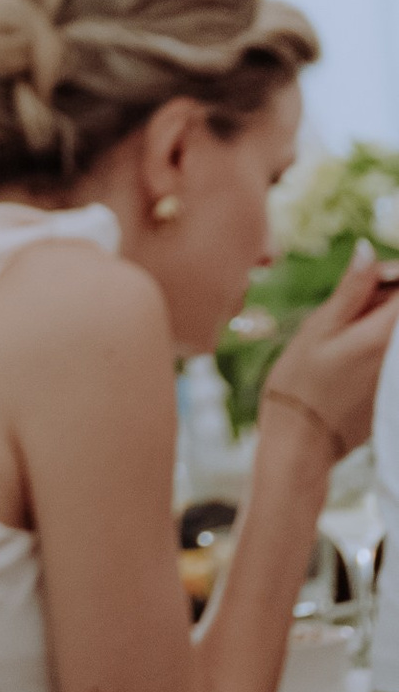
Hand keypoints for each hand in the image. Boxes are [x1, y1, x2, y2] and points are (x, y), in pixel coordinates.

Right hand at [265, 244, 398, 459]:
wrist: (302, 442)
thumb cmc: (301, 382)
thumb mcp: (319, 328)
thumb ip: (351, 289)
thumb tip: (368, 249)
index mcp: (385, 333)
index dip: (392, 273)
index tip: (370, 275)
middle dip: (387, 297)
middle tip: (352, 307)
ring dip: (382, 321)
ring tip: (350, 335)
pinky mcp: (395, 389)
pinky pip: (394, 352)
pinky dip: (381, 343)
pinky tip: (353, 356)